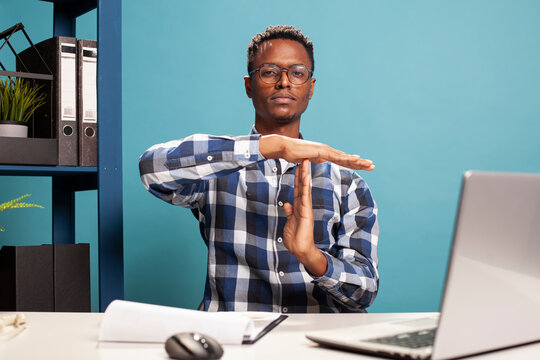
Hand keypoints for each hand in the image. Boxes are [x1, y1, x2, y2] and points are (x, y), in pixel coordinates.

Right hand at [259, 134, 374, 170]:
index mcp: (325, 153)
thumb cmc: (292, 153)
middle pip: (347, 158)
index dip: (353, 163)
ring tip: (369, 164)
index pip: (342, 160)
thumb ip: (313, 159)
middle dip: (360, 163)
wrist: (284, 147)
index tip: (363, 166)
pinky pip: (336, 157)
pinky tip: (357, 160)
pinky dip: (347, 159)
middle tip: (372, 166)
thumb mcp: (306, 159)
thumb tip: (317, 160)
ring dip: (358, 161)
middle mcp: (327, 150)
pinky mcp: (321, 152)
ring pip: (345, 157)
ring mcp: (325, 150)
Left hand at [283, 159, 327, 275]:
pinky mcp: (306, 212)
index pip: (297, 189)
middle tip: (303, 158)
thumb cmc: (295, 238)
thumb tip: (286, 204)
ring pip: (304, 188)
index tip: (297, 166)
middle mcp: (303, 206)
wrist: (300, 250)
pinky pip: (305, 196)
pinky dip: (305, 186)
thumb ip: (289, 212)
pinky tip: (306, 176)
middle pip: (302, 185)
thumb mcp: (289, 222)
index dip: (296, 178)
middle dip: (302, 172)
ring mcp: (305, 208)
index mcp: (298, 207)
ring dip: (304, 175)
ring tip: (305, 162)